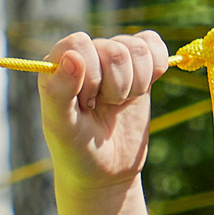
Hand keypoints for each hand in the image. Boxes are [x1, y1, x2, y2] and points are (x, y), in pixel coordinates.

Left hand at [37, 30, 169, 191]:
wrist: (105, 170)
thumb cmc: (75, 148)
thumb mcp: (61, 127)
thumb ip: (59, 92)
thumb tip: (72, 56)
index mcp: (57, 64)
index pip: (79, 43)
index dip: (90, 75)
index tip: (87, 103)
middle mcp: (85, 56)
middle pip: (114, 49)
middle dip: (115, 87)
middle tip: (101, 108)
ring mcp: (113, 59)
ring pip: (137, 48)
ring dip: (135, 83)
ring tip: (118, 103)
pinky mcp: (138, 66)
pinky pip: (153, 44)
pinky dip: (156, 66)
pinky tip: (141, 90)